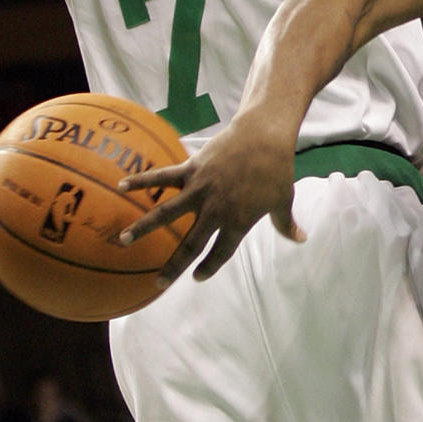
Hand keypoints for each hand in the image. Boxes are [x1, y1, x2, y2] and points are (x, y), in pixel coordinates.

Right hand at [117, 114, 304, 286]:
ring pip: (166, 214)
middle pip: (190, 245)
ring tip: (123, 240)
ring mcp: (200, 190)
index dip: (208, 267)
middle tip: (158, 284)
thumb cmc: (277, 170)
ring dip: (144, 228)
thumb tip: (301, 239)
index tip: (198, 277)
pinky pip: (162, 177)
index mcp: (237, 224)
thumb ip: (287, 224)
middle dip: (174, 267)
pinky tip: (121, 185)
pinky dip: (141, 180)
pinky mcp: (191, 169)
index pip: (220, 253)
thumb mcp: (283, 201)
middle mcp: (214, 212)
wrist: (264, 137)